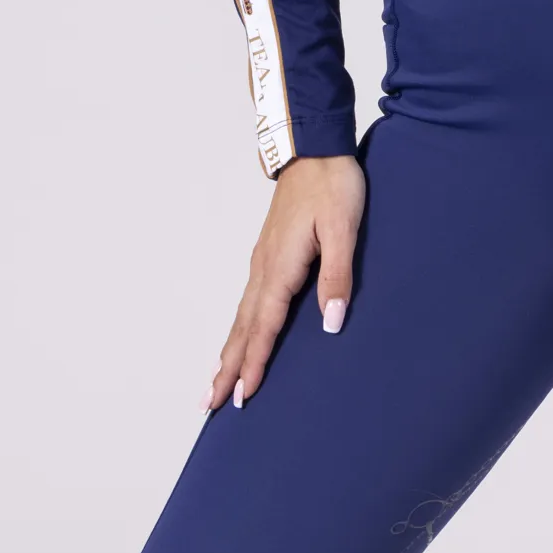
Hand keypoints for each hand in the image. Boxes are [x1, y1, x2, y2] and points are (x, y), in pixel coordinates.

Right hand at [201, 152, 365, 412]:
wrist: (315, 147)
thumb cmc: (332, 185)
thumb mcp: (342, 229)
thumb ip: (336, 276)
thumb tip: (331, 324)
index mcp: (281, 266)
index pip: (265, 326)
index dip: (254, 363)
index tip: (242, 397)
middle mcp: (265, 267)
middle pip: (243, 327)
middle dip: (228, 368)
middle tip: (210, 405)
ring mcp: (264, 258)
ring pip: (242, 314)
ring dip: (229, 350)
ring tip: (216, 380)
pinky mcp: (269, 251)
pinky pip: (249, 299)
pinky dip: (240, 325)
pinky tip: (240, 332)